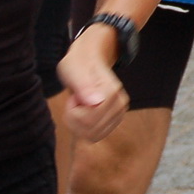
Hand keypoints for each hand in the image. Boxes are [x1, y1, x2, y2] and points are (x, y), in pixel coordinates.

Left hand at [55, 27, 130, 142]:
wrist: (91, 57)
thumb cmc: (79, 62)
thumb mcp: (73, 68)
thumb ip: (84, 85)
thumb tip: (96, 102)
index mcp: (112, 91)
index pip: (88, 120)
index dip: (73, 110)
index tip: (74, 94)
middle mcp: (121, 103)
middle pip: (91, 130)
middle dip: (75, 118)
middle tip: (75, 99)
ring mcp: (120, 112)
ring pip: (93, 135)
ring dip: (78, 124)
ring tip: (79, 104)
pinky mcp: (115, 119)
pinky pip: (96, 136)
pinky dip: (84, 129)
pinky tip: (83, 113)